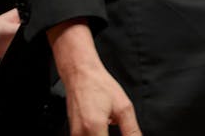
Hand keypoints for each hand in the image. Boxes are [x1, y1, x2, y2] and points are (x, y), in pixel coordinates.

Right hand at [48, 21, 141, 135]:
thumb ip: (131, 129)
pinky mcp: (73, 132)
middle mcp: (80, 134)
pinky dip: (98, 135)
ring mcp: (74, 134)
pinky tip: (103, 129)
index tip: (126, 135)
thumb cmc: (99, 86)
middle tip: (115, 125)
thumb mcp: (123, 107)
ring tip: (110, 125)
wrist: (81, 75)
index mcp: (94, 128)